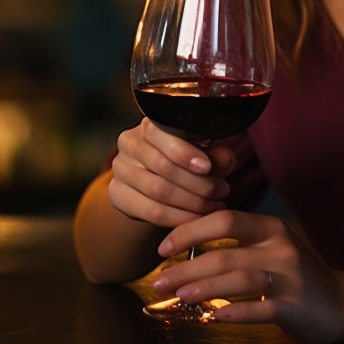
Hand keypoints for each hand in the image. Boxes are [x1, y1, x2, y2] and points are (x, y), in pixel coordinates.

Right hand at [107, 118, 235, 227]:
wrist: (156, 176)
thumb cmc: (184, 158)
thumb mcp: (203, 151)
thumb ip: (215, 154)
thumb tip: (225, 161)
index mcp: (149, 123)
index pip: (163, 136)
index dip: (185, 152)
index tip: (207, 167)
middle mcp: (129, 142)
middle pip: (163, 167)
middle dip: (198, 183)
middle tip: (222, 192)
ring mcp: (120, 168)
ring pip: (158, 191)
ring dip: (191, 203)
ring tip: (213, 206)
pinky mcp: (117, 194)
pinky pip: (150, 211)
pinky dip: (177, 218)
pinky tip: (195, 219)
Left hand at [151, 210, 343, 343]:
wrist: (340, 302)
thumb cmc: (294, 273)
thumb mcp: (269, 248)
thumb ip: (237, 243)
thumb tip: (187, 243)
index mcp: (269, 228)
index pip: (224, 219)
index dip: (190, 230)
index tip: (164, 246)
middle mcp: (279, 247)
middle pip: (225, 251)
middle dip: (186, 266)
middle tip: (159, 280)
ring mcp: (288, 277)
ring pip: (238, 278)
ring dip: (203, 287)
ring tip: (179, 296)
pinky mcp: (294, 306)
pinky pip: (260, 307)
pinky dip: (234, 312)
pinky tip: (213, 316)